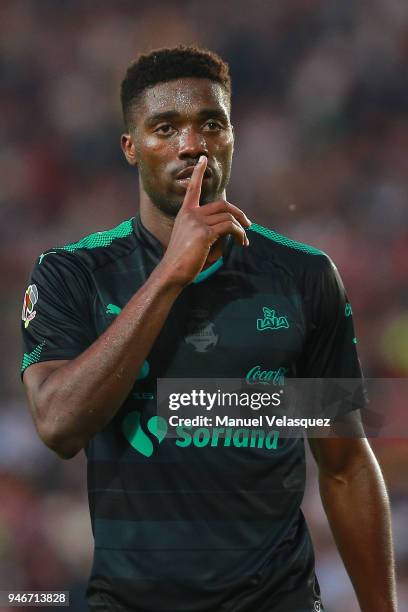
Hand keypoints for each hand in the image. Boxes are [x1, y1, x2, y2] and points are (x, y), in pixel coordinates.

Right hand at [160, 155, 250, 286]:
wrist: (172, 272)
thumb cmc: (183, 260)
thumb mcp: (193, 239)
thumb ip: (207, 229)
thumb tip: (228, 230)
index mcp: (185, 213)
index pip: (193, 188)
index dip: (198, 172)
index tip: (203, 159)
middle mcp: (191, 214)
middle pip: (222, 205)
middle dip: (239, 214)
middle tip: (247, 225)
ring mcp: (197, 222)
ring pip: (228, 217)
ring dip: (241, 229)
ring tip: (244, 241)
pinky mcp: (204, 234)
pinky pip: (229, 228)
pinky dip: (239, 234)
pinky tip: (240, 242)